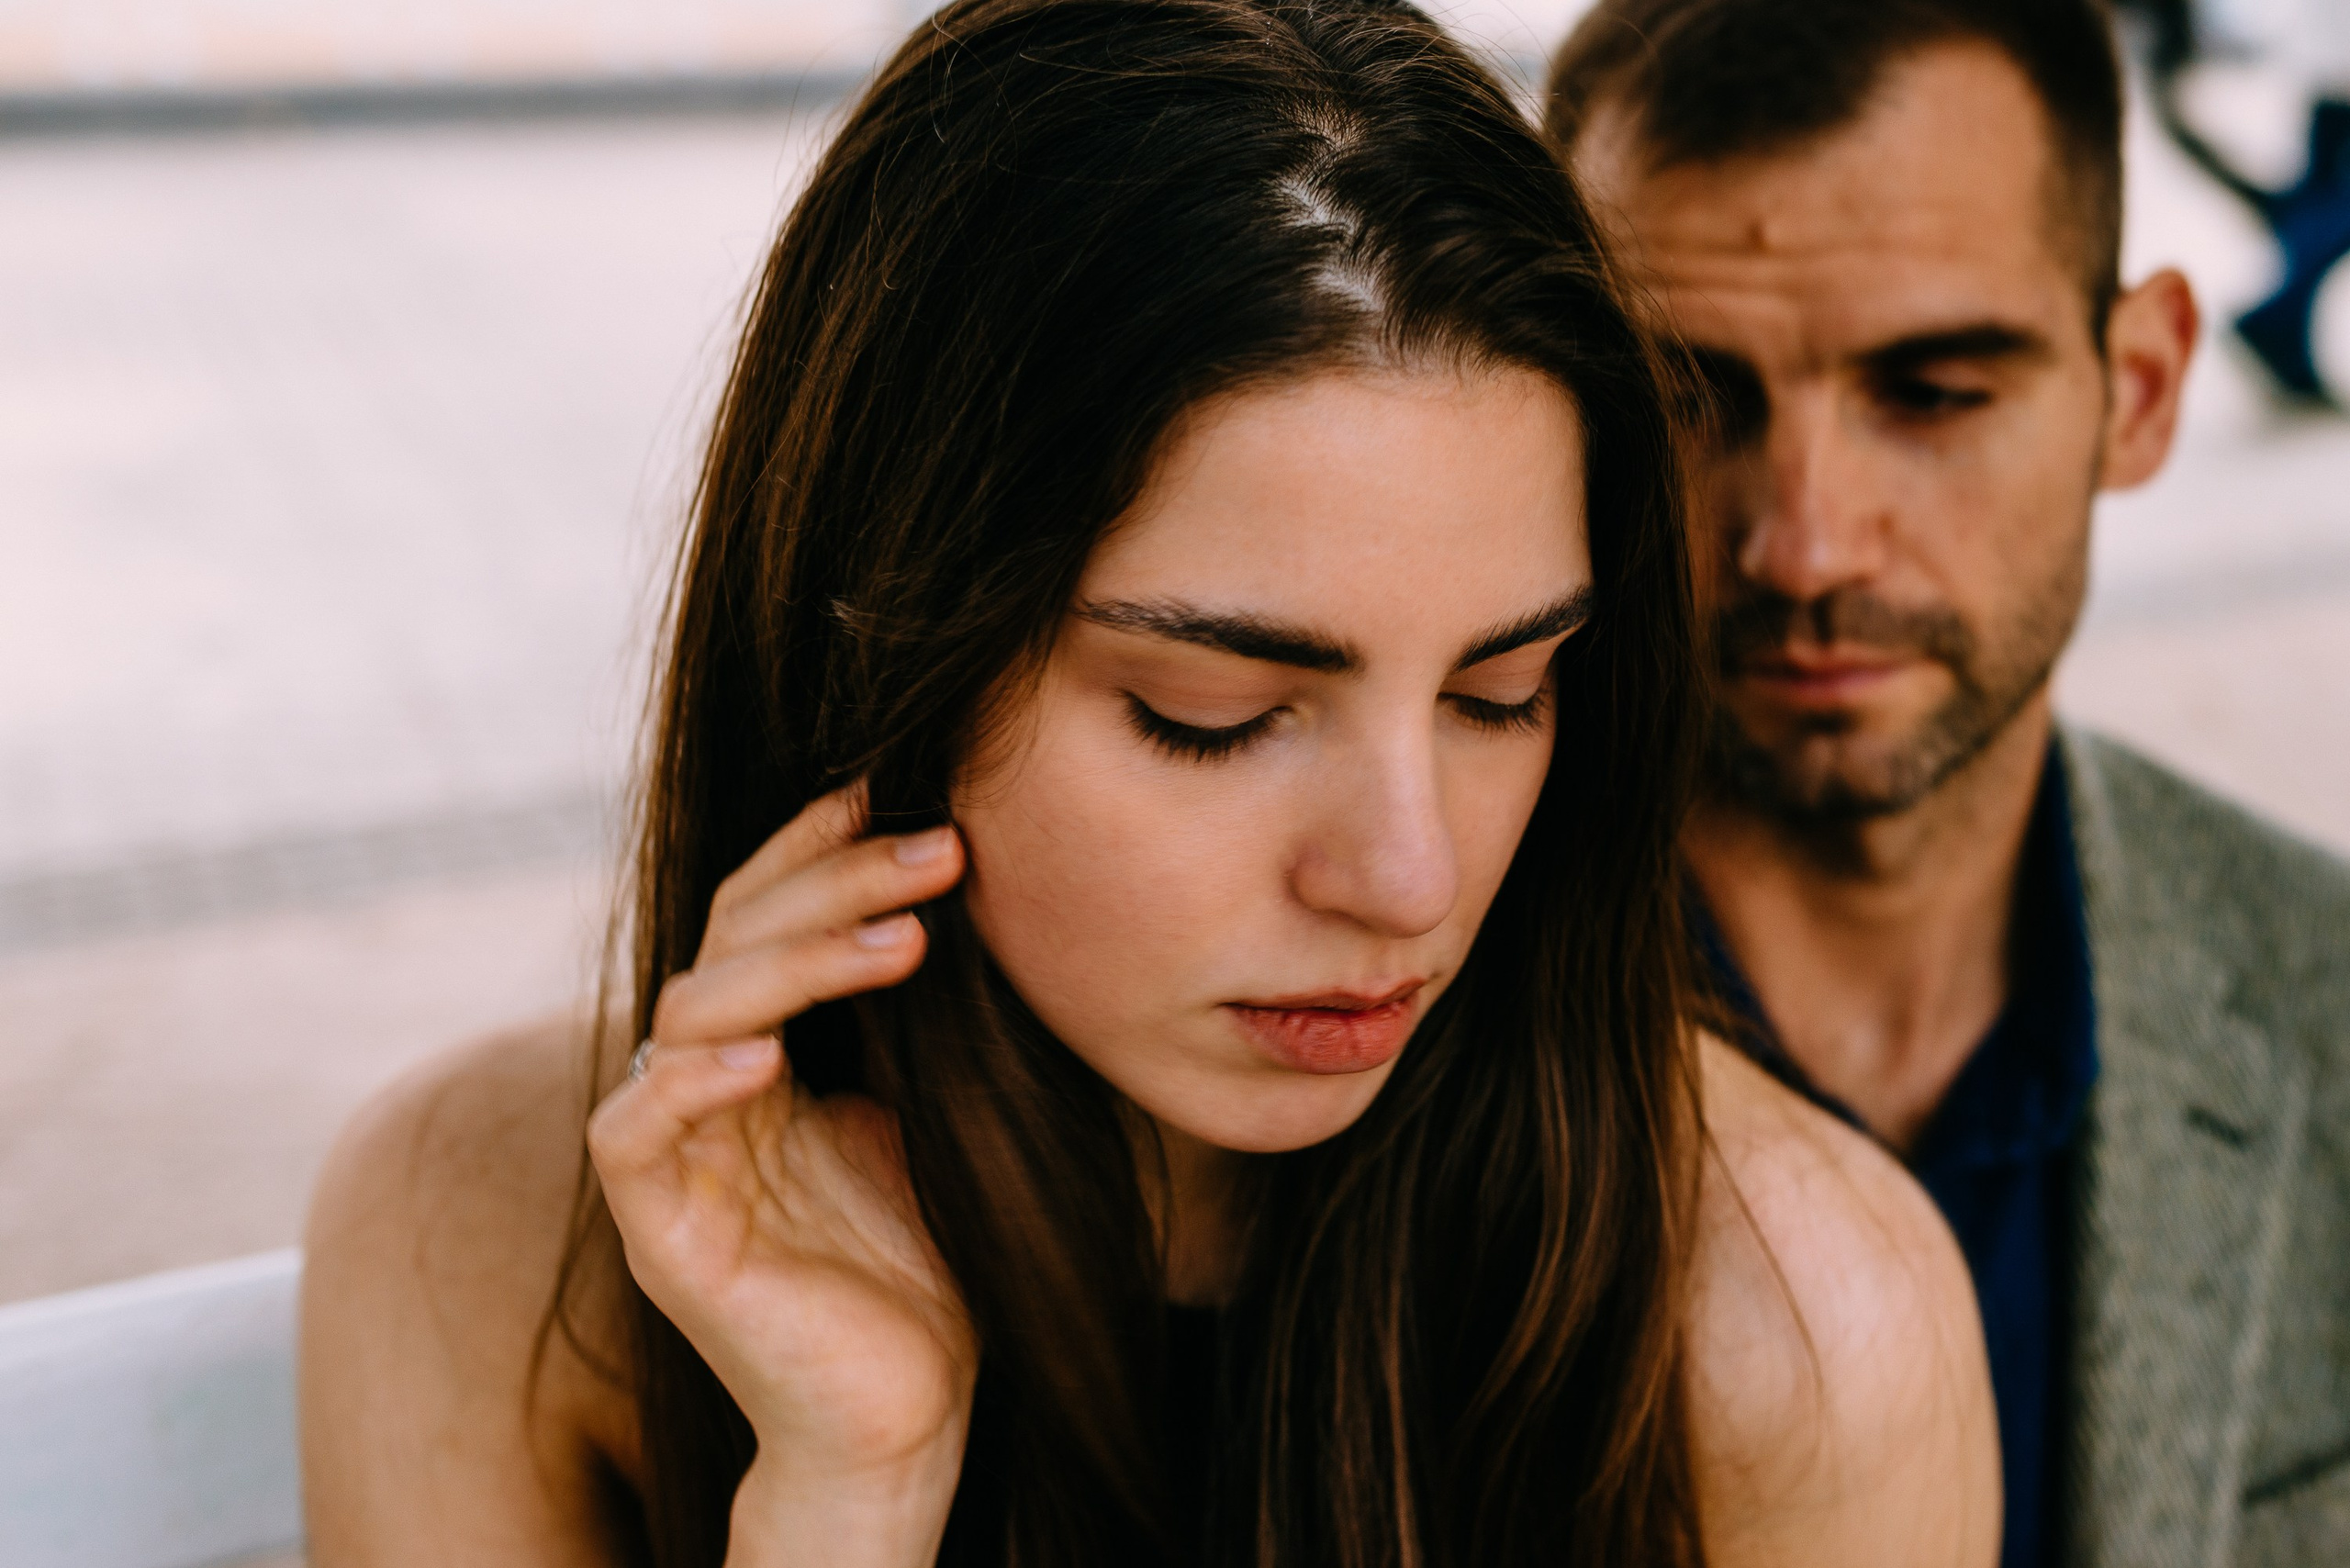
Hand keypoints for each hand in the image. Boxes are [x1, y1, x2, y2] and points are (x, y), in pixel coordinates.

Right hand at [587, 786, 974, 1563]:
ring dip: (794, 964)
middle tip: (940, 851)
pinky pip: (633, 1135)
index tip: (894, 790)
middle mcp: (706, 1090)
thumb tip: (951, 890)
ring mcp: (674, 1158)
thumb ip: (904, 1019)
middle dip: (833, 885)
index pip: (758, 917)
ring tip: (904, 940)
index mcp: (762, 1054)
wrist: (907, 1412)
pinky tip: (767, 1058)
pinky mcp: (659, 1235)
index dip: (812, 848)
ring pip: (691, 1014)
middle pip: (732, 944)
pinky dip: (689, 1084)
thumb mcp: (924, 1107)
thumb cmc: (926, 1262)